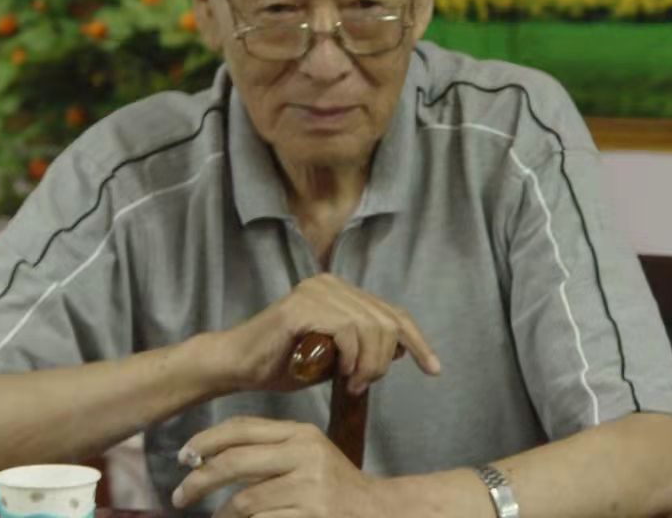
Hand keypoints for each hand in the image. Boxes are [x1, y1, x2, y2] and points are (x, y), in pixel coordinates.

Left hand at [171, 416, 383, 515]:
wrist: (375, 511)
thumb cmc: (333, 485)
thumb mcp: (307, 455)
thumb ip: (268, 451)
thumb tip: (208, 458)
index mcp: (301, 434)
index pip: (243, 428)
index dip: (206, 440)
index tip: (184, 456)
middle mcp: (305, 455)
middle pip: (235, 462)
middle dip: (199, 480)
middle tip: (180, 496)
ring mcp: (308, 488)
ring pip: (244, 501)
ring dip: (222, 515)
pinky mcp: (310, 516)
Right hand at [225, 274, 441, 394]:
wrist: (237, 365)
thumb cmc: (281, 364)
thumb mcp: (333, 358)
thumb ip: (362, 350)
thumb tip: (399, 350)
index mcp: (341, 292)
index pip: (392, 313)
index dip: (417, 341)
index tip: (434, 369)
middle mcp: (331, 284)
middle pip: (386, 321)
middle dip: (384, 360)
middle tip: (364, 385)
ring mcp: (317, 291)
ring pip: (370, 326)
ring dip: (368, 363)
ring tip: (352, 384)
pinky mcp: (302, 306)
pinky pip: (346, 330)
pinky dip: (351, 357)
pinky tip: (341, 374)